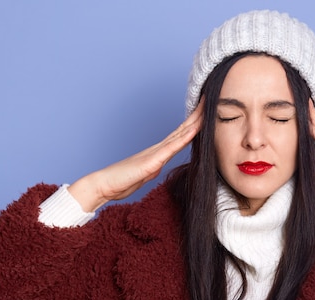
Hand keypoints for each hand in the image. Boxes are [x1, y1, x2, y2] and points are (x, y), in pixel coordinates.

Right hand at [69, 100, 203, 210]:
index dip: (193, 123)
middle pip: (182, 129)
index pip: (180, 135)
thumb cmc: (122, 181)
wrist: (104, 185)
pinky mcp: (152, 162)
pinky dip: (184, 138)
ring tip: (206, 107)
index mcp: (159, 152)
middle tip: (210, 99)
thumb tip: (160, 164)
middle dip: (197, 115)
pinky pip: (171, 148)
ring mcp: (155, 154)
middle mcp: (158, 149)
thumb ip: (154, 167)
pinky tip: (194, 130)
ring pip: (179, 134)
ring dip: (194, 121)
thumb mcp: (145, 174)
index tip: (205, 112)